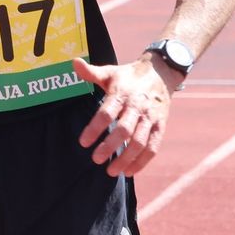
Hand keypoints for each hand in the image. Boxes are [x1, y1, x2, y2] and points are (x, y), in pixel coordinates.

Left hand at [75, 56, 174, 175]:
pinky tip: (129, 171)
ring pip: (139, 142)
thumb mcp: (110, 72)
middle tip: (96, 159)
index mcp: (122, 93)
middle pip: (124, 130)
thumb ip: (91, 72)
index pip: (107, 112)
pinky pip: (153, 147)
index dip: (95, 128)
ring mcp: (150, 118)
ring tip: (111, 171)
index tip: (83, 142)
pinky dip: (142, 161)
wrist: (161, 72)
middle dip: (110, 146)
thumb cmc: (129, 76)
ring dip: (126, 159)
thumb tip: (73, 62)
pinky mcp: (161, 126)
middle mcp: (137, 106)